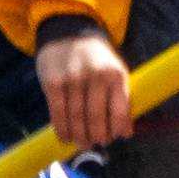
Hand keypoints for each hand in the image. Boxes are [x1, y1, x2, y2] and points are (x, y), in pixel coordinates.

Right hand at [36, 22, 132, 147]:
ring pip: (76, 117)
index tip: (117, 138)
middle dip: (98, 136)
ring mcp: (72, 79)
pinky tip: (65, 137)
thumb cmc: (97, 59)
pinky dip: (62, 129)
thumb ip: (121, 98)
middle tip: (97, 143)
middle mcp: (95, 76)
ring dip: (80, 136)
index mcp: (115, 75)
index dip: (118, 128)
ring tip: (83, 143)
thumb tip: (126, 132)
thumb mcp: (116, 71)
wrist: (69, 33)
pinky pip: (57, 113)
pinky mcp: (52, 83)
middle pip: (96, 116)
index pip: (119, 110)